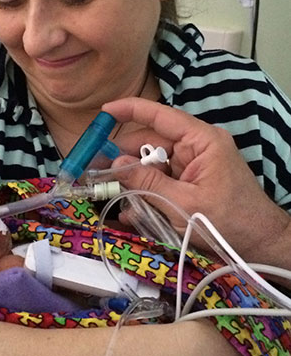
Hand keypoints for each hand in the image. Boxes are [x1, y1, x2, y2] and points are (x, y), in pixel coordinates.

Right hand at [102, 98, 290, 266]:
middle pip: (150, 144)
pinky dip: (145, 194)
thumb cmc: (229, 223)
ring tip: (112, 197)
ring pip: (152, 165)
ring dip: (133, 182)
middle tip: (97, 171)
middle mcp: (196, 148)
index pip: (161, 116)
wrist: (258, 246)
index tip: (104, 112)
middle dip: (124, 158)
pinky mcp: (189, 183)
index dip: (131, 110)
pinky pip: (160, 182)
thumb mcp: (183, 204)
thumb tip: (115, 164)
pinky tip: (130, 212)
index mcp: (201, 141)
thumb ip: (147, 183)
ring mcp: (192, 166)